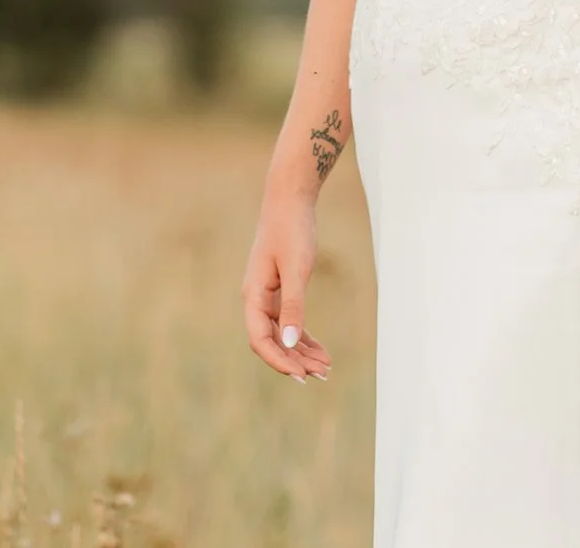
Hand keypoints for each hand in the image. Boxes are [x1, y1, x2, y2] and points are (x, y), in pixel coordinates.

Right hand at [241, 190, 331, 381]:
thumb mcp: (296, 269)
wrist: (289, 202)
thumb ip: (293, 305)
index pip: (260, 340)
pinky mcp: (280, 291)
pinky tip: (320, 351)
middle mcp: (256, 300)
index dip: (280, 360)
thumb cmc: (291, 231)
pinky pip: (289, 323)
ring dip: (302, 353)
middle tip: (323, 375)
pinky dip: (304, 338)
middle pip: (272, 342)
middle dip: (296, 361)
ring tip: (326, 368)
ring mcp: (267, 297)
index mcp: (253, 296)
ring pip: (282, 335)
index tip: (302, 376)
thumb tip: (290, 341)